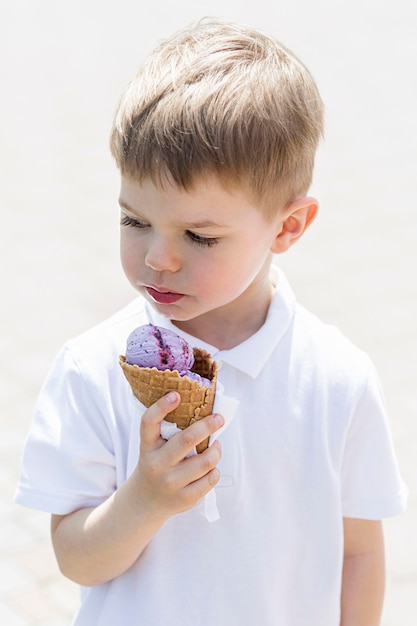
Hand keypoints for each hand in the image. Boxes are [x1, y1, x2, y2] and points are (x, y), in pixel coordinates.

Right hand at [132, 392, 223, 521]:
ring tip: (217, 446)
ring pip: (204, 461)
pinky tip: (212, 467)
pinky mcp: (185, 499)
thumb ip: (170, 432)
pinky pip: (210, 479)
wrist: (145, 501)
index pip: (149, 422)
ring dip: (216, 450)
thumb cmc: (157, 465)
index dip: (161, 406)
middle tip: (219, 418)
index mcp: (147, 446)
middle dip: (207, 426)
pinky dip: (215, 470)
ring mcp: (170, 483)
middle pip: (186, 440)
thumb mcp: (154, 448)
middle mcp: (156, 464)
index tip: (177, 394)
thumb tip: (205, 413)